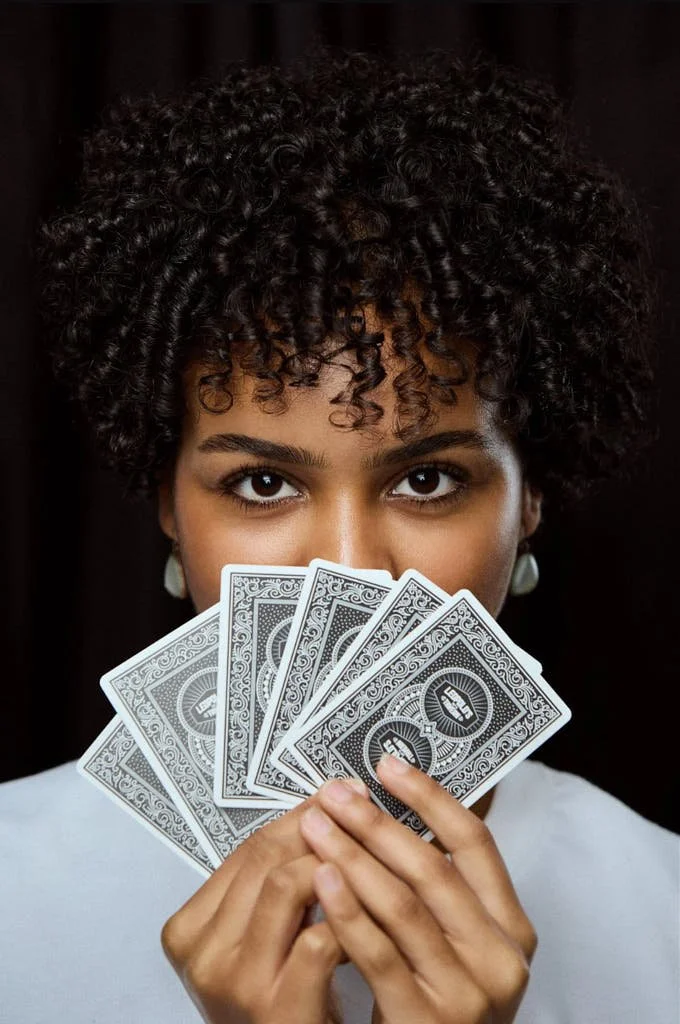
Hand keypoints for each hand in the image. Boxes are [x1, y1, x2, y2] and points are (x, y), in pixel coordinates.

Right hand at [161, 787, 364, 1023]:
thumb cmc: (281, 1007)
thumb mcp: (258, 942)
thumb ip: (269, 888)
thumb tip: (317, 815)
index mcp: (189, 931)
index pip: (247, 850)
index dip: (296, 816)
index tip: (330, 797)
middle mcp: (205, 956)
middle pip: (264, 860)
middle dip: (318, 828)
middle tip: (357, 812)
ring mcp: (237, 983)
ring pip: (286, 885)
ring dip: (334, 864)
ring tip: (366, 859)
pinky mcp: (278, 1009)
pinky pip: (319, 938)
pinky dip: (349, 917)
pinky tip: (372, 912)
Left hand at [299, 756, 536, 1023]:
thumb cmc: (436, 1001)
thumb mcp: (456, 944)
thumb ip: (439, 890)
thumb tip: (388, 809)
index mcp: (512, 928)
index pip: (475, 842)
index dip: (430, 798)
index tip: (387, 765)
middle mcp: (500, 959)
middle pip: (433, 868)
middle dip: (377, 823)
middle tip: (334, 793)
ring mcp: (467, 994)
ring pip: (403, 905)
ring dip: (353, 858)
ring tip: (315, 826)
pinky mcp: (427, 1021)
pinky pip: (379, 954)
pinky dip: (347, 911)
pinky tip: (321, 880)